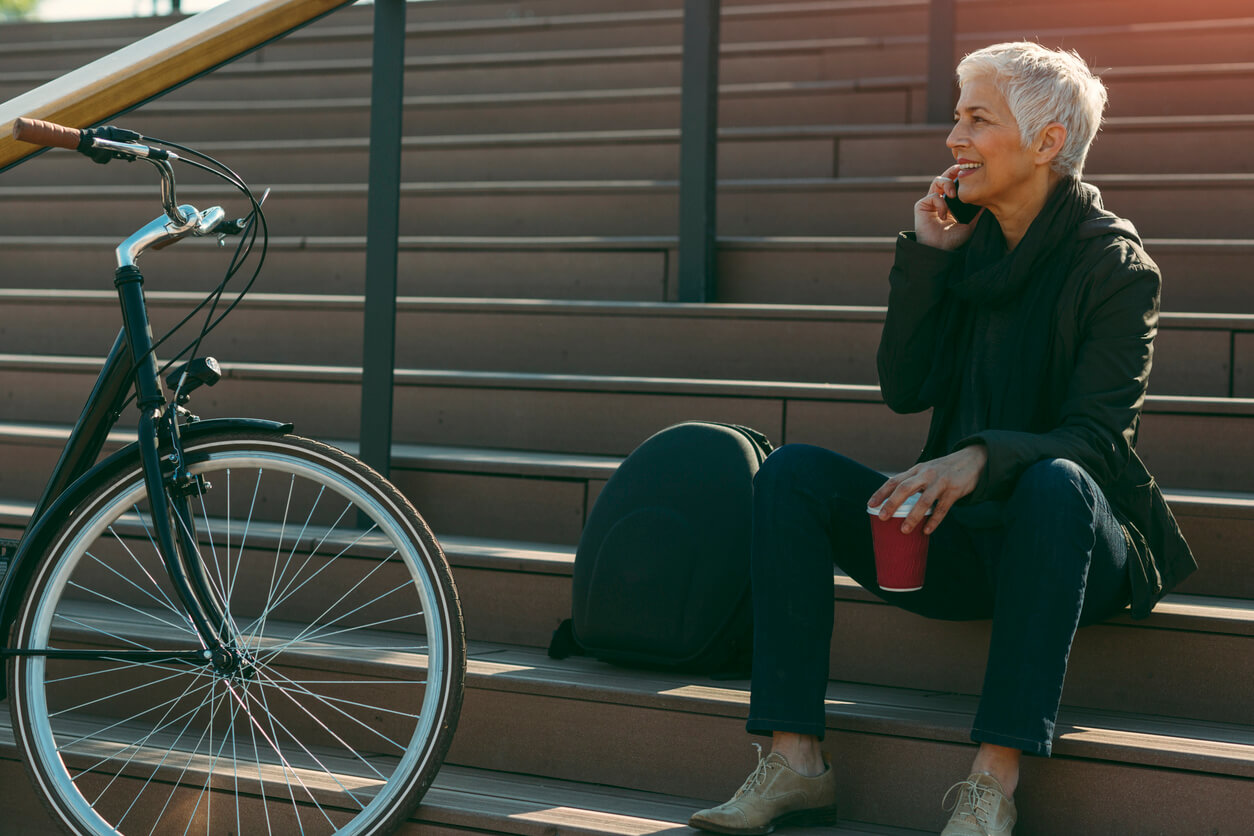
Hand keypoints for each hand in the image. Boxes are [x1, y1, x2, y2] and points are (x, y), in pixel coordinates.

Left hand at [867, 444, 987, 534]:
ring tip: (904, 530)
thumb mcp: (926, 471)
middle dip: (892, 503)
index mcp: (916, 470)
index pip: (894, 481)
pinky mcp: (954, 490)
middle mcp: (926, 474)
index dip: (881, 492)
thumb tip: (896, 502)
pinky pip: (942, 508)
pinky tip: (926, 530)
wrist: (972, 460)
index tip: (870, 504)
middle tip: (882, 517)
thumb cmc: (944, 470)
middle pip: (905, 488)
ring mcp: (941, 482)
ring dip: (913, 516)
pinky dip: (934, 520)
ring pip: (924, 500)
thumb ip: (913, 482)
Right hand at [914, 164, 983, 250]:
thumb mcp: (972, 224)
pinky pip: (933, 196)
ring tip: (953, 194)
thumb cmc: (955, 240)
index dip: (961, 177)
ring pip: (937, 181)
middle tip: (961, 169)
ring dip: (947, 183)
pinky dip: (940, 203)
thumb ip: (979, 213)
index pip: (955, 184)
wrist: (940, 250)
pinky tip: (944, 215)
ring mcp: (930, 202)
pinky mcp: (921, 206)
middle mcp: (940, 200)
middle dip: (953, 171)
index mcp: (951, 204)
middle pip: (945, 177)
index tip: (971, 172)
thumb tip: (991, 200)